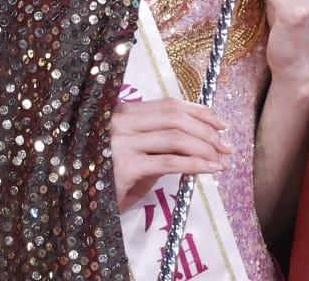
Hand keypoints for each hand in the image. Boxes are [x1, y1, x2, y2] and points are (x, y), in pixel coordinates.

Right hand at [109, 96, 235, 212]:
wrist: (81, 204)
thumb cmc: (111, 179)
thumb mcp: (136, 154)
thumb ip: (161, 143)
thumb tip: (202, 141)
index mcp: (123, 112)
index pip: (169, 104)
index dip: (199, 112)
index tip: (221, 123)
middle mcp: (121, 121)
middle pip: (175, 117)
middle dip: (207, 130)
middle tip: (226, 146)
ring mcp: (121, 142)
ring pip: (175, 137)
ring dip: (205, 148)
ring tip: (221, 160)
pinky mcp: (125, 166)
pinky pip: (169, 162)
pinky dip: (195, 164)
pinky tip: (209, 170)